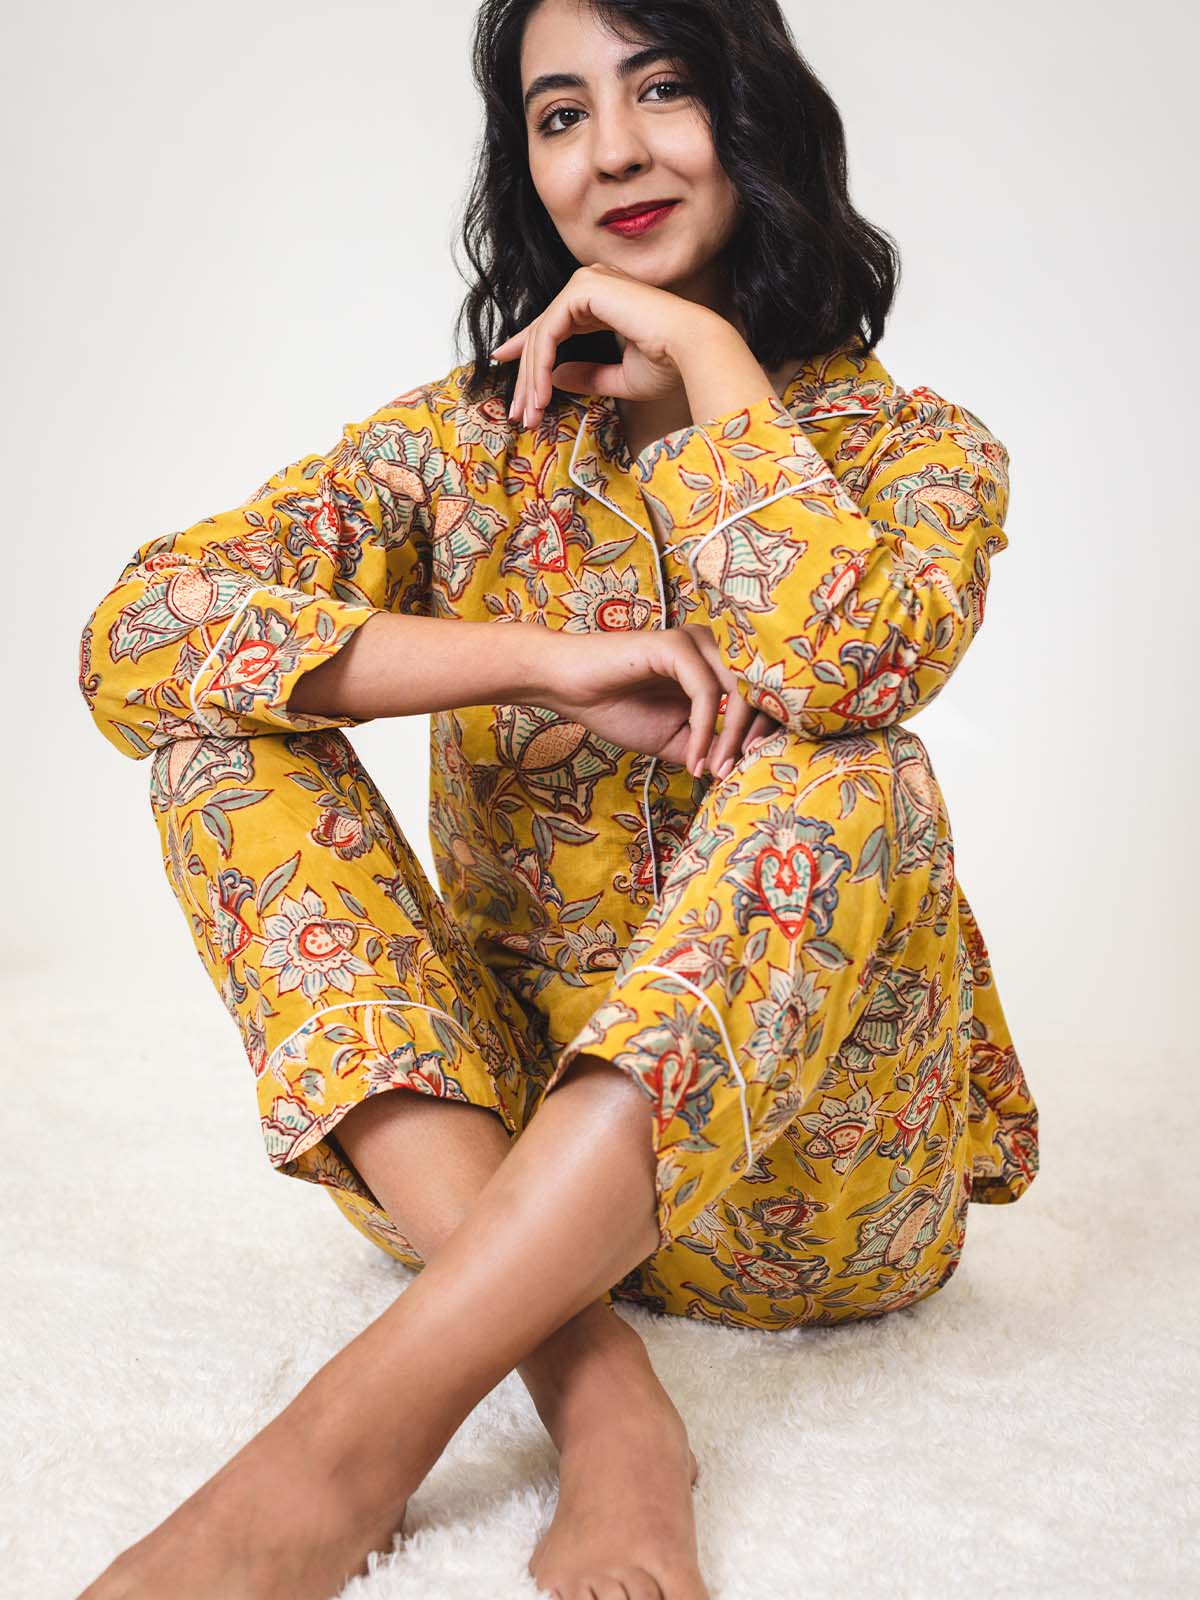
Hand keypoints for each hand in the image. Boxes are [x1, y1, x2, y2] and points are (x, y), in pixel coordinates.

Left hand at [489, 262, 723, 430]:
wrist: (692, 351)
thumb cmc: (670, 364)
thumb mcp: (619, 377)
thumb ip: (587, 375)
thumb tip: (554, 378)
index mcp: (604, 298)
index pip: (555, 322)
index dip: (527, 346)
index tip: (504, 365)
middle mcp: (593, 283)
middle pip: (544, 331)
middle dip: (527, 376)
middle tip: (518, 413)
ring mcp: (587, 281)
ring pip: (542, 334)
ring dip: (531, 378)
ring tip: (529, 413)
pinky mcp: (584, 289)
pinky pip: (548, 332)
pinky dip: (539, 366)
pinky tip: (541, 395)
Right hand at [537, 622, 783, 778]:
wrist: (569, 688)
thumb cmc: (617, 708)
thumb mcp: (675, 739)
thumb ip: (709, 748)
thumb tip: (744, 768)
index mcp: (716, 664)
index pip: (761, 693)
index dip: (764, 733)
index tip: (749, 772)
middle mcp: (713, 647)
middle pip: (759, 689)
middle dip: (754, 737)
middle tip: (736, 774)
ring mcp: (695, 642)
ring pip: (739, 689)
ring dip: (732, 738)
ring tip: (716, 771)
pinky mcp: (675, 645)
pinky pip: (705, 692)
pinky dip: (704, 731)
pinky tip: (693, 759)